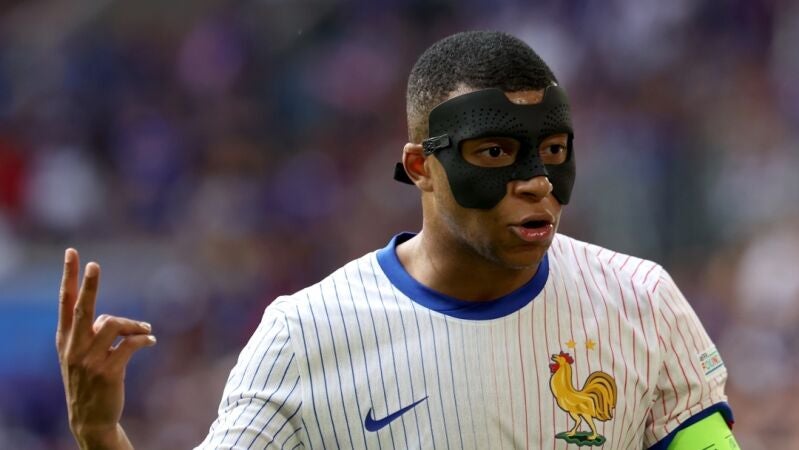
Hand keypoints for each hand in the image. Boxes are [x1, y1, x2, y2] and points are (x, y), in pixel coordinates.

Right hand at [56, 248, 154, 448]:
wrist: (90, 417)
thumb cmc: (89, 379)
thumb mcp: (81, 356)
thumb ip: (91, 333)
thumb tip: (112, 320)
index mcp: (64, 340)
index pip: (64, 302)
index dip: (68, 278)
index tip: (72, 253)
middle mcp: (73, 347)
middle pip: (82, 309)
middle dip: (88, 286)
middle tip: (94, 264)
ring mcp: (88, 360)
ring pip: (113, 325)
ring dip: (135, 324)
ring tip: (146, 331)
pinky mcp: (108, 371)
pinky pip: (130, 344)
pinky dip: (144, 339)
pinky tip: (150, 341)